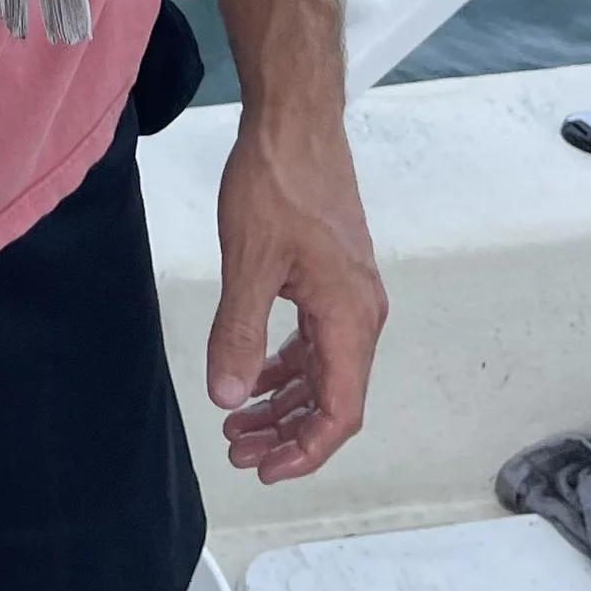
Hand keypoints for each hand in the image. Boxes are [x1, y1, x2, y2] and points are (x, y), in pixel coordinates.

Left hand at [206, 114, 385, 483]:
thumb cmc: (278, 180)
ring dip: (283, 401)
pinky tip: (254, 375)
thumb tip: (229, 398)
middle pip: (332, 398)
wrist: (296, 121)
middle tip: (236, 451)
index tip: (264, 468)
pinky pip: (315, 340)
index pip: (340, 411)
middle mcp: (360, 313)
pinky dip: (285, 366)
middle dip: (286, 433)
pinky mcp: (332, 277)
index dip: (305, 451)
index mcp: (350, 317)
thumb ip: (240, 333)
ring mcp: (348, 294)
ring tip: (237, 422)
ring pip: (322, 370)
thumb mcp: (250, 261)